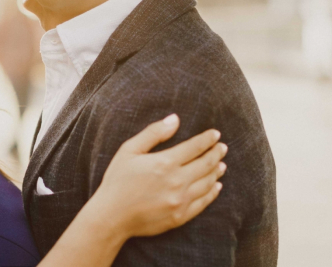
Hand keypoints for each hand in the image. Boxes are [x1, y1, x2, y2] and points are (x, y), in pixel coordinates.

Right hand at [88, 114, 226, 239]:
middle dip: (216, 153)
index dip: (207, 139)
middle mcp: (177, 181)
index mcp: (165, 162)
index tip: (216, 134)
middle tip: (223, 147)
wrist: (111, 216)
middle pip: (205, 164)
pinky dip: (212, 193)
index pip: (194, 147)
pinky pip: (203, 203)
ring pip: (207, 183)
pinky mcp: (180, 216)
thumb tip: (175, 119)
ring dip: (216, 171)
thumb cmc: (117, 180)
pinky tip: (216, 186)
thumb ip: (153, 133)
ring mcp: (180, 200)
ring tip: (222, 164)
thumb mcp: (129, 150)